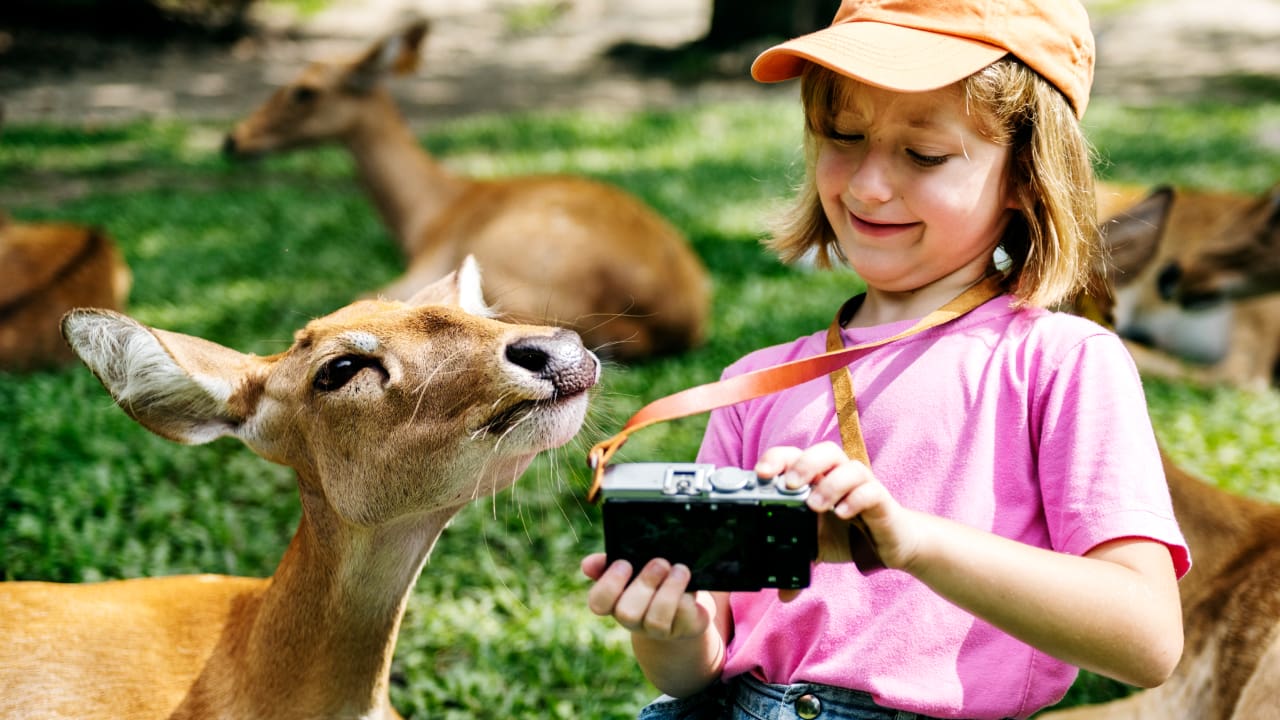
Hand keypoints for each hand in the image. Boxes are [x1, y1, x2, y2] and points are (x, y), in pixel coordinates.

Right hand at [581, 553, 710, 640]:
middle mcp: (634, 620)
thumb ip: (608, 563)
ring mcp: (659, 630)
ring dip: (670, 590)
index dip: (609, 585)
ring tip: (680, 569)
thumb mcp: (633, 568)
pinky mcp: (685, 629)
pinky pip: (684, 617)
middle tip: (660, 562)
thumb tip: (587, 565)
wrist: (685, 602)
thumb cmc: (652, 580)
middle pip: (627, 614)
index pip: (598, 603)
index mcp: (615, 602)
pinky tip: (691, 585)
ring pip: (657, 620)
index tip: (624, 563)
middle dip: (644, 585)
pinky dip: (687, 598)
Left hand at [756, 442, 918, 569]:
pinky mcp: (882, 500)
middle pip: (824, 452)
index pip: (796, 455)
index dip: (777, 459)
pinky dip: (855, 499)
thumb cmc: (849, 536)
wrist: (889, 545)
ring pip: (850, 467)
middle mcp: (839, 475)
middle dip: (804, 464)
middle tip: (789, 485)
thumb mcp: (817, 547)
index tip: (761, 474)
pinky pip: (871, 491)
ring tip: (815, 506)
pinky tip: (842, 514)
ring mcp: (862, 486)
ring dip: (829, 484)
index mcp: (817, 479)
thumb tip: (782, 593)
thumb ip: (798, 560)